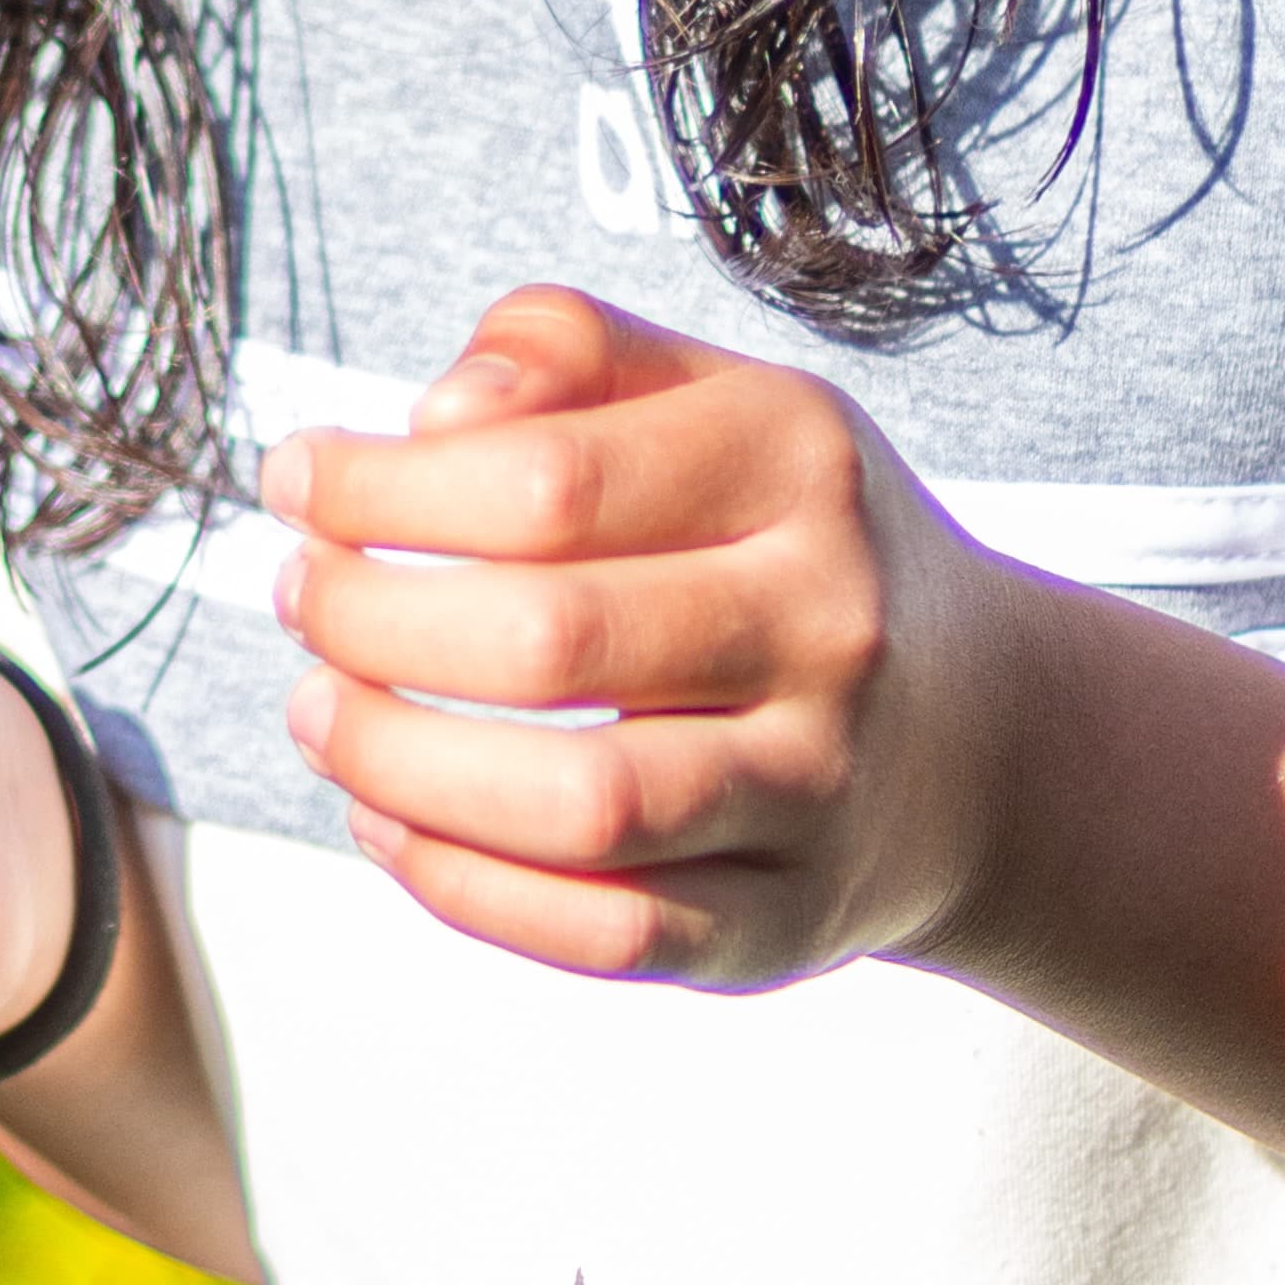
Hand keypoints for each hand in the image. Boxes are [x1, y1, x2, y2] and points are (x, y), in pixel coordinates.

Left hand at [261, 287, 1018, 991]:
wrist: (986, 735)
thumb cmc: (790, 546)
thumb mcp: (721, 401)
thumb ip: (572, 352)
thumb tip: (436, 409)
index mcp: (800, 464)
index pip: (544, 479)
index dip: (381, 488)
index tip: (298, 483)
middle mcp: (829, 626)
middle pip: (548, 640)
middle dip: (369, 620)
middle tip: (299, 600)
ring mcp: (816, 790)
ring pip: (577, 807)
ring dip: (399, 764)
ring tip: (318, 714)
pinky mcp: (783, 927)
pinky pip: (603, 932)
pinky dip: (462, 886)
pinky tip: (387, 821)